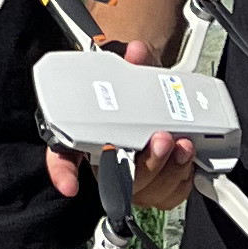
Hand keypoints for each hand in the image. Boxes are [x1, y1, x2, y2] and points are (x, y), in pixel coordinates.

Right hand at [40, 41, 195, 213]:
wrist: (145, 107)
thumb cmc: (127, 98)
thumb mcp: (126, 76)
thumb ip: (130, 64)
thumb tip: (137, 52)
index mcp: (84, 139)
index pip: (61, 159)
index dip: (63, 174)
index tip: (71, 185)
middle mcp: (104, 165)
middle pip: (118, 179)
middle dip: (146, 163)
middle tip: (162, 138)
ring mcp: (130, 181)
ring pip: (146, 190)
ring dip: (170, 170)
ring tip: (183, 144)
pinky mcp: (154, 189)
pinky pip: (167, 196)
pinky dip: (181, 179)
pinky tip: (185, 158)